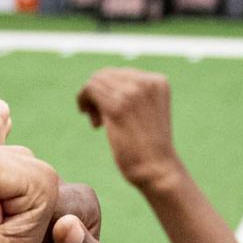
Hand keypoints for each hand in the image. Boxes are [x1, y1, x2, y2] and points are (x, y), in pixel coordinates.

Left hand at [76, 67, 181, 189]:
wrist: (158, 169)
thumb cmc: (150, 147)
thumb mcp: (147, 112)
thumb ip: (132, 94)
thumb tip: (98, 80)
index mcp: (157, 81)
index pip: (120, 73)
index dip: (108, 91)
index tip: (109, 113)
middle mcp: (146, 82)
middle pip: (105, 75)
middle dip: (97, 95)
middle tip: (100, 119)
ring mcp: (132, 93)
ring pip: (95, 81)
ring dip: (90, 101)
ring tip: (98, 123)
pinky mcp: (117, 106)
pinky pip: (89, 89)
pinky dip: (84, 102)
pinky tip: (95, 124)